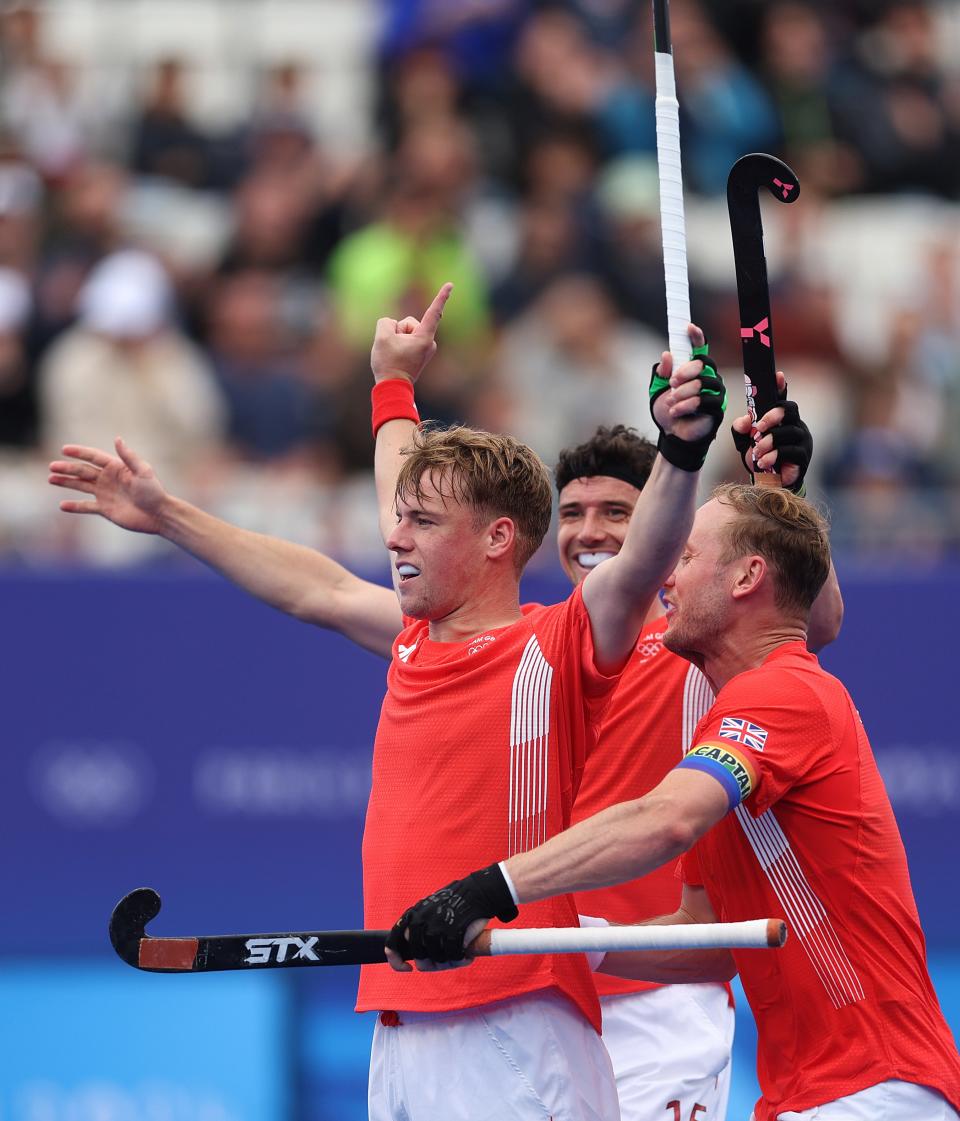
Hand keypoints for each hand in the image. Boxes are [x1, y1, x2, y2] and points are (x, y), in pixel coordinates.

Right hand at [49, 438, 169, 533]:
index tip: (64, 449)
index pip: (93, 457)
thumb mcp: (143, 471)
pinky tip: (62, 505)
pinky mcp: (105, 509)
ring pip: (81, 486)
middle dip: (67, 468)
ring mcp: (105, 494)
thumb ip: (128, 457)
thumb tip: (117, 438)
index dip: (79, 452)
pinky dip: (74, 506)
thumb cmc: (154, 492)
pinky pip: (86, 507)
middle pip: (83, 471)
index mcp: (116, 468)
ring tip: (51, 479)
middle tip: (52, 466)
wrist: (159, 515)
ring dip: (66, 483)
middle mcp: (108, 479)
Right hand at [370, 283, 452, 385]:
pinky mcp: (421, 354)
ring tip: (395, 355)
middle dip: (398, 331)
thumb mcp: (381, 337)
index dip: (442, 297)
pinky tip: (396, 357)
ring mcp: (426, 349)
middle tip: (394, 351)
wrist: (392, 388)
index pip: (434, 312)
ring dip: (397, 339)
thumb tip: (393, 326)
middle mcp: (430, 342)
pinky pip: (406, 340)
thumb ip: (386, 322)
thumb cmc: (388, 363)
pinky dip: (399, 344)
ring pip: (406, 331)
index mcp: (424, 337)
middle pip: (408, 323)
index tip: (450, 284)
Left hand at [383, 863, 516, 971]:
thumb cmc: (454, 905)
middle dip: (430, 964)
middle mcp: (421, 920)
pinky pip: (452, 956)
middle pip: (418, 956)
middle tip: (443, 962)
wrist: (477, 893)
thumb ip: (418, 928)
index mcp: (413, 915)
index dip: (396, 960)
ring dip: (448, 961)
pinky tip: (465, 954)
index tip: (407, 969)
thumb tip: (414, 958)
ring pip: (436, 958)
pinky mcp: (452, 931)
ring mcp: (436, 926)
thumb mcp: (429, 910)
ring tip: (457, 955)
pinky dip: (459, 958)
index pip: (393, 941)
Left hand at [649, 325, 726, 470]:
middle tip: (672, 383)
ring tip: (672, 402)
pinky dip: (686, 405)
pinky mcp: (717, 408)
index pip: (700, 349)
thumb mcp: (658, 390)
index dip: (697, 337)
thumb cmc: (668, 409)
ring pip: (702, 383)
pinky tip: (676, 411)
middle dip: (684, 373)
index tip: (689, 327)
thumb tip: (667, 355)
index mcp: (695, 370)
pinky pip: (704, 401)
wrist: (672, 434)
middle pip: (703, 364)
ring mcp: (716, 392)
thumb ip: (662, 373)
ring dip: (683, 393)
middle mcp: (709, 377)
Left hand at [731, 371, 810, 492]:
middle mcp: (795, 425)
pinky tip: (763, 462)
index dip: (781, 386)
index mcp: (781, 418)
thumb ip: (741, 429)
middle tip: (758, 428)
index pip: (782, 398)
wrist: (767, 484)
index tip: (777, 376)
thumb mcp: (743, 442)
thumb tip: (744, 420)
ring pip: (789, 432)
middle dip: (773, 415)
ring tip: (757, 452)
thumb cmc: (758, 457)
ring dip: (769, 441)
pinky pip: (791, 451)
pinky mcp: (803, 458)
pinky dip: (774, 456)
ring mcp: (802, 440)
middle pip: (790, 408)